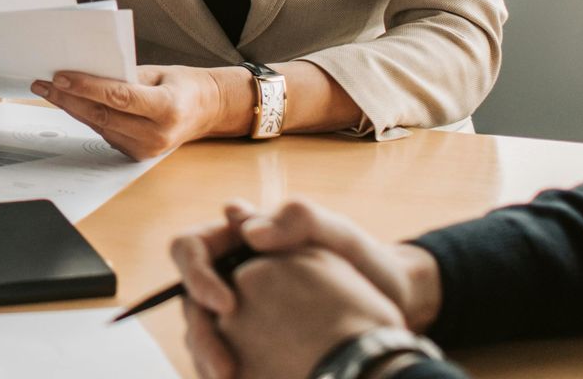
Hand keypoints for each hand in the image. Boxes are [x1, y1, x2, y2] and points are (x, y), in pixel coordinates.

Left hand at [29, 65, 242, 158]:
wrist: (205, 111)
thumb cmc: (182, 86)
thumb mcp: (158, 72)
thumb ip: (125, 74)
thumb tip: (86, 70)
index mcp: (167, 109)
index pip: (119, 97)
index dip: (87, 87)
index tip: (61, 76)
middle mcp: (157, 134)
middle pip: (103, 115)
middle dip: (68, 99)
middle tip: (43, 84)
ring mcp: (146, 149)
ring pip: (98, 127)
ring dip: (71, 108)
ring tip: (49, 91)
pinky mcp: (136, 155)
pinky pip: (104, 133)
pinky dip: (86, 117)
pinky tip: (70, 103)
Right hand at [176, 243, 405, 378]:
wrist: (392, 305)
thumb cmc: (362, 260)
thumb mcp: (335, 234)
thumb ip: (297, 218)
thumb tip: (247, 231)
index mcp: (237, 241)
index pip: (190, 248)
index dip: (197, 276)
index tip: (227, 305)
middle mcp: (229, 275)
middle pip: (190, 302)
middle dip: (202, 336)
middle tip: (225, 368)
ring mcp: (238, 314)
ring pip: (202, 337)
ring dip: (210, 363)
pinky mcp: (250, 345)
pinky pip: (224, 360)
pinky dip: (227, 376)